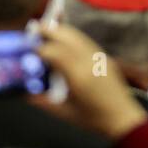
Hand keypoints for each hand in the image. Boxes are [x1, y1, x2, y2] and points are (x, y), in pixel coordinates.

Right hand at [31, 23, 147, 140]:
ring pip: (77, 36)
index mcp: (77, 76)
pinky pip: (85, 41)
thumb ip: (43, 102)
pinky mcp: (104, 57)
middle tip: (34, 28)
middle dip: (49, 30)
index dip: (39, 48)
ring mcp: (98, 57)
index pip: (54, 52)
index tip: (28, 48)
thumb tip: (25, 93)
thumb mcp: (64, 113)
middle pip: (66, 37)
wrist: (123, 118)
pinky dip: (72, 36)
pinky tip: (64, 38)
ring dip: (60, 30)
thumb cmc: (93, 119)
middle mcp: (88, 61)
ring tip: (46, 29)